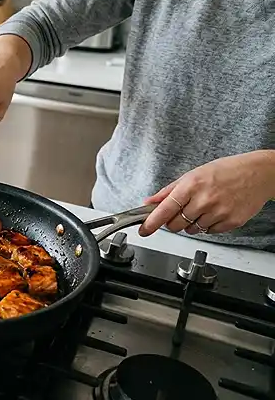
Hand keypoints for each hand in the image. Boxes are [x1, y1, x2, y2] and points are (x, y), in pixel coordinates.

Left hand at [139, 151, 274, 235]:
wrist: (259, 173)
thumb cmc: (226, 171)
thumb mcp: (193, 174)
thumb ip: (169, 191)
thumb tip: (149, 202)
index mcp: (191, 185)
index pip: (165, 209)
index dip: (152, 222)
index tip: (144, 231)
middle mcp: (204, 200)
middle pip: (176, 225)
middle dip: (174, 222)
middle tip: (183, 211)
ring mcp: (219, 212)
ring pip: (192, 230)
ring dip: (192, 223)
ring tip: (204, 207)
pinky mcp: (231, 222)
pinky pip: (210, 232)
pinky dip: (208, 225)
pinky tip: (216, 212)